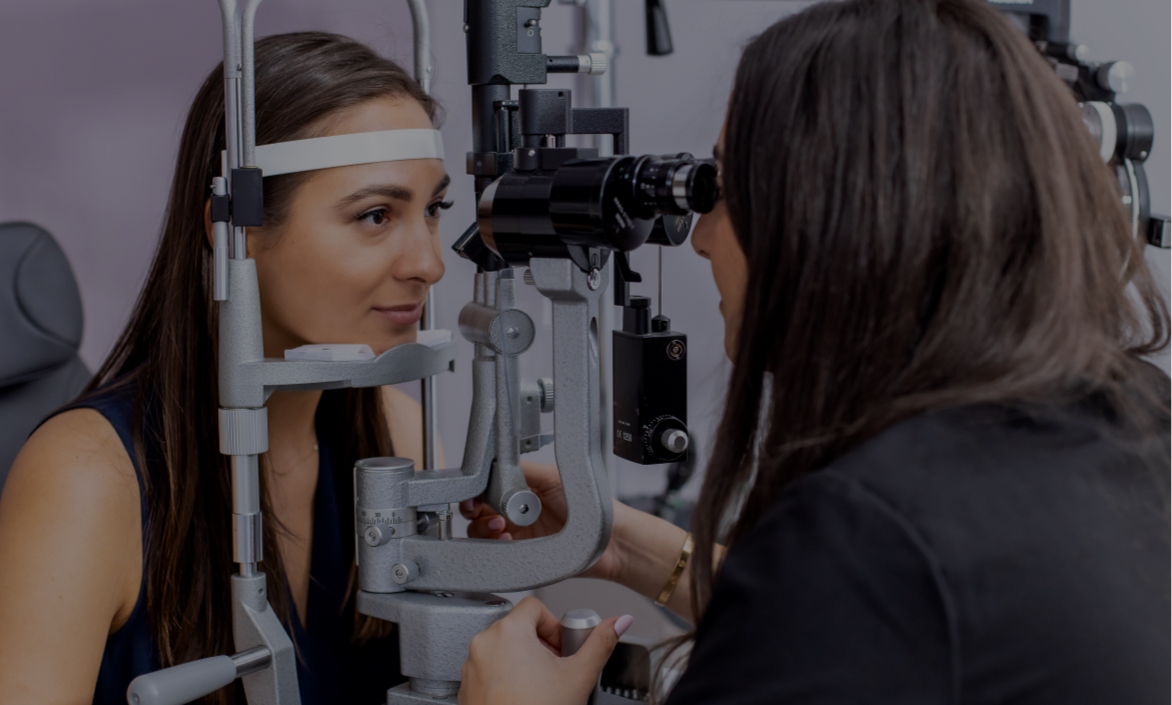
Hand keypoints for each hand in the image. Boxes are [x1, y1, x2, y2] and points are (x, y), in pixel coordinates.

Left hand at [458, 597, 633, 704]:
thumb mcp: (579, 675)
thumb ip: (601, 642)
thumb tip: (617, 622)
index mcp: (508, 632)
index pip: (535, 605)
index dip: (554, 625)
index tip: (562, 647)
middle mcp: (483, 644)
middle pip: (519, 627)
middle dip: (541, 646)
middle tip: (554, 670)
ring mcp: (472, 666)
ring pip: (502, 649)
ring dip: (522, 661)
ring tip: (539, 686)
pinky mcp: (467, 687)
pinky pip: (488, 670)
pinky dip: (505, 678)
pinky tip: (521, 696)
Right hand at [459, 461, 622, 581]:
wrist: (611, 540)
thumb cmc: (592, 506)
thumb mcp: (553, 477)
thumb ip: (522, 470)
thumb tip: (495, 465)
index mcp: (524, 488)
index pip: (488, 489)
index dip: (478, 493)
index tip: (477, 497)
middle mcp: (518, 511)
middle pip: (480, 511)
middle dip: (476, 513)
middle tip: (487, 514)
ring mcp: (521, 534)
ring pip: (483, 533)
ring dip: (485, 530)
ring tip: (501, 528)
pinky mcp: (525, 554)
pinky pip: (498, 553)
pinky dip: (496, 548)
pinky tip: (508, 541)